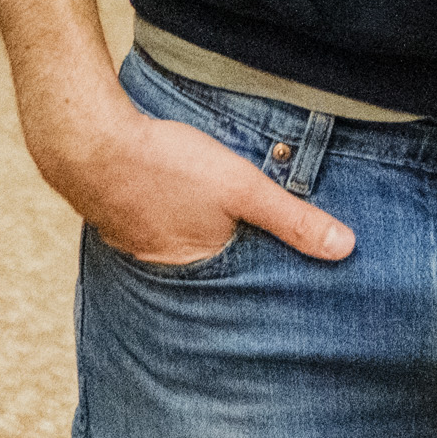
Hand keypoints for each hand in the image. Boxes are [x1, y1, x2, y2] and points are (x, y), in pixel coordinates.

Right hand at [41, 100, 354, 271]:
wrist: (91, 142)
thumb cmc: (168, 164)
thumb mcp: (241, 187)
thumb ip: (292, 218)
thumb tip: (346, 248)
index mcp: (202, 270)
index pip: (246, 291)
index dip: (267, 285)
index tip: (292, 295)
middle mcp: (169, 271)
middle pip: (213, 276)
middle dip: (235, 273)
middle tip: (259, 274)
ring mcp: (140, 248)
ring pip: (183, 254)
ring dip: (200, 247)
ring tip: (222, 244)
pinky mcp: (122, 223)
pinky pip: (156, 234)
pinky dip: (172, 227)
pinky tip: (178, 212)